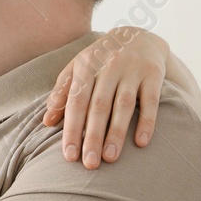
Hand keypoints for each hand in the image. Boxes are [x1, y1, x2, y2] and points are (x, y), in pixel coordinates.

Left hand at [42, 27, 167, 168]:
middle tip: (89, 164)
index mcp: (86, 65)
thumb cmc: (100, 60)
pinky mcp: (154, 74)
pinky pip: (151, 100)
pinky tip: (141, 143)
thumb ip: (62, 93)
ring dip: (116, 133)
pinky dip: (147, 121)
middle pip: (98, 106)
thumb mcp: (78, 69)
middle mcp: (108, 65)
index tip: (69, 156)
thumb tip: (46, 122)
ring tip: (110, 158)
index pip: (76, 101)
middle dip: (92, 136)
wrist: (138, 35)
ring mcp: (132, 69)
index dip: (71, 129)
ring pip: (124, 105)